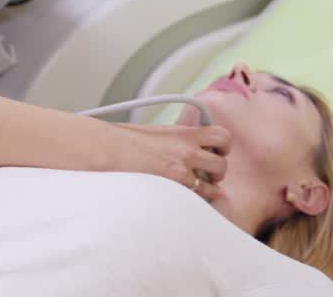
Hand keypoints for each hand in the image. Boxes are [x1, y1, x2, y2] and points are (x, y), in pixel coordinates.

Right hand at [107, 122, 230, 201]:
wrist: (108, 149)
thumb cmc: (124, 139)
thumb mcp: (157, 131)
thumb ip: (176, 139)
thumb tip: (186, 147)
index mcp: (184, 133)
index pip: (222, 136)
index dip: (224, 146)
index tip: (217, 150)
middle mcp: (187, 151)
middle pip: (222, 165)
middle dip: (218, 172)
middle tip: (209, 174)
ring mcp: (181, 172)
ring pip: (211, 187)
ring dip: (207, 188)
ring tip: (196, 188)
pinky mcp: (172, 189)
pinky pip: (193, 199)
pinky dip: (191, 200)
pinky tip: (182, 197)